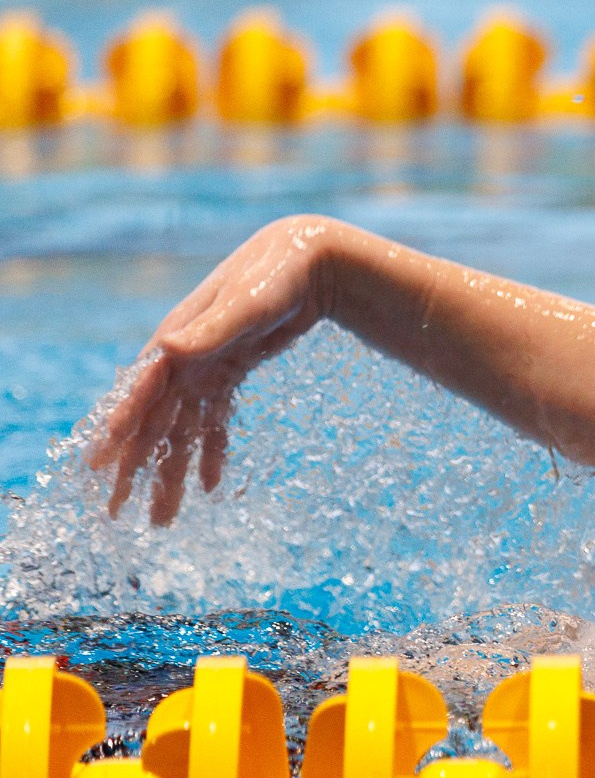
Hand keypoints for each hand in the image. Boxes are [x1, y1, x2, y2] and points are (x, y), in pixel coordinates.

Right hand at [85, 214, 341, 523]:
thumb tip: (169, 347)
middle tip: (116, 512)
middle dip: (134, 467)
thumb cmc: (275, 273)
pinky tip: (209, 486)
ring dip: (171, 471)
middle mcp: (182, 358)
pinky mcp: (229, 372)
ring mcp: (205, 367)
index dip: (121, 429)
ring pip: (181, 430)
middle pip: (153, 422)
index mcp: (176, 341)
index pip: (140, 393)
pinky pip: (214, 421)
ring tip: (162, 517)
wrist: (308, 260)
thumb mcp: (248, 301)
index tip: (101, 464)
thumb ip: (212, 329)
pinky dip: (211, 452)